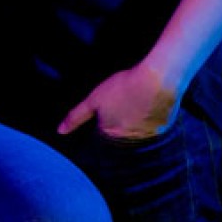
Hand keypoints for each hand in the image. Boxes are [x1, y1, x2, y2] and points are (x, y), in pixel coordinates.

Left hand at [57, 62, 181, 141]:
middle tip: (125, 108)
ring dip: (135, 127)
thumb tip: (60, 131)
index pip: (101, 138)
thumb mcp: (94, 99)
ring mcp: (146, 137)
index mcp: (109, 133)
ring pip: (136, 137)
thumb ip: (76, 117)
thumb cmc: (124, 86)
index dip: (103, 125)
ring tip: (138, 108)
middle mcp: (127, 140)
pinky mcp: (162, 131)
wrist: (157, 81)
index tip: (110, 113)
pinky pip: (153, 132)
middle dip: (119, 128)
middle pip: (119, 140)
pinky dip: (150, 124)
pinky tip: (150, 110)